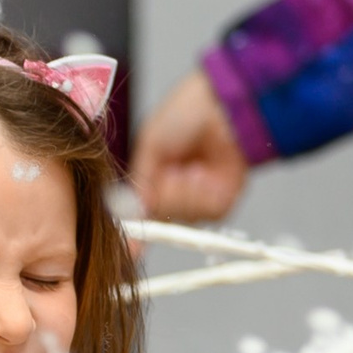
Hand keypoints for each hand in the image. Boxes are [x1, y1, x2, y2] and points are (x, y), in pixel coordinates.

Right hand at [131, 67, 251, 222]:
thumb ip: (139, 182)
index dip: (135, 230)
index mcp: (153, 178)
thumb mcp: (150, 144)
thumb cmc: (186, 113)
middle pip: (162, 219)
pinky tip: (208, 172)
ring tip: (194, 167)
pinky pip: (210, 213)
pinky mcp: (223, 198)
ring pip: (186, 218)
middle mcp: (175, 191)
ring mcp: (200, 197)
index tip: (131, 246)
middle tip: (173, 173)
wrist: (224, 106)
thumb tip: (129, 215)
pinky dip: (207, 194)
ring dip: (188, 193)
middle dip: (167, 197)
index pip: (140, 213)